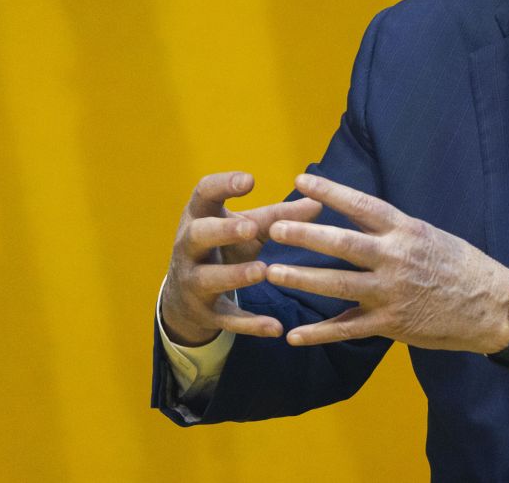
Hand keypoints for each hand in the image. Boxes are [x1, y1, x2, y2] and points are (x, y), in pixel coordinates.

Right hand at [161, 171, 321, 345]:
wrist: (187, 294)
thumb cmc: (225, 246)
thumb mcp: (248, 228)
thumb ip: (279, 216)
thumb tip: (320, 202)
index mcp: (200, 217)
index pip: (203, 194)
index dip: (223, 185)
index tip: (250, 180)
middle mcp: (189, 248)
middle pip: (197, 236)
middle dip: (222, 232)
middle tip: (249, 228)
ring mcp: (193, 281)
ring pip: (207, 279)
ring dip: (233, 276)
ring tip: (261, 272)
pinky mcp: (204, 312)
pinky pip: (226, 320)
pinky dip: (250, 325)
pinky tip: (276, 328)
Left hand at [264, 173, 508, 355]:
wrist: (494, 306)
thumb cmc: (464, 267)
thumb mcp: (433, 236)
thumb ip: (397, 231)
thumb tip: (363, 218)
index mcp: (407, 231)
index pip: (362, 206)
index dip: (329, 192)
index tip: (300, 181)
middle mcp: (396, 258)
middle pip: (342, 244)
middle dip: (304, 235)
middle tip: (272, 227)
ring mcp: (392, 293)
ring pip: (337, 285)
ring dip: (301, 279)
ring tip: (270, 273)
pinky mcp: (392, 324)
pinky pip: (349, 329)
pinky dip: (320, 334)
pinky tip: (294, 336)